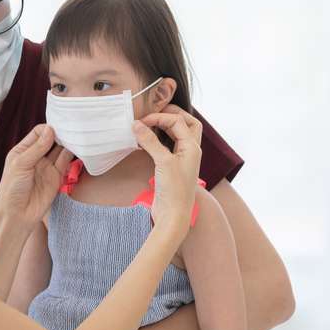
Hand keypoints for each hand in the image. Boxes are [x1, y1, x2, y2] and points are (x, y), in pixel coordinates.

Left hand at [0, 124, 73, 226]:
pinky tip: (78, 148)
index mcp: (23, 150)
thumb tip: (50, 130)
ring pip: (60, 150)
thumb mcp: (21, 164)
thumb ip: (37, 148)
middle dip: (61, 133)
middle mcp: (36, 157)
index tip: (59, 126)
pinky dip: (73, 155)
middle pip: (51, 139)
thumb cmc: (11, 190)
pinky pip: (66, 162)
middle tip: (72, 128)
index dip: (48, 128)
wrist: (17, 216)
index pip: (38, 133)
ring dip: (68, 143)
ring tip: (77, 136)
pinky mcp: (56, 177)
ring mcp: (47, 167)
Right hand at [132, 110, 202, 232]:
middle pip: (186, 124)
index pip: (178, 121)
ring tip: (150, 124)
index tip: (142, 121)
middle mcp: (190, 151)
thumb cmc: (174, 190)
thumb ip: (150, 141)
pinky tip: (147, 141)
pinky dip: (160, 139)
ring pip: (179, 135)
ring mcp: (182, 159)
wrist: (173, 215)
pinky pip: (169, 146)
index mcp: (192, 147)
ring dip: (166, 127)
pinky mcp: (173, 167)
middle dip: (172, 116)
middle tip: (154, 114)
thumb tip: (137, 125)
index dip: (160, 118)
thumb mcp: (163, 162)